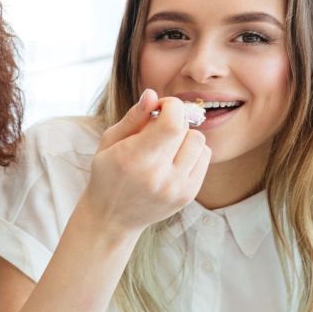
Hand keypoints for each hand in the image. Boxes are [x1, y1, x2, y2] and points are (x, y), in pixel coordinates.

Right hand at [81, 90, 210, 235]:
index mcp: (134, 158)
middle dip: (175, 120)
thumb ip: (133, 117)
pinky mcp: (188, 195)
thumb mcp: (110, 142)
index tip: (160, 108)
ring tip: (166, 147)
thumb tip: (153, 94)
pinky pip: (204, 158)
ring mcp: (176, 187)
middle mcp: (158, 175)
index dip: (171, 106)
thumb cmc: (108, 173)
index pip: (173, 122)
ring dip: (185, 138)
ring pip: (200, 142)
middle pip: (187, 129)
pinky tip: (173, 160)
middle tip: (159, 127)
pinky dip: (191, 153)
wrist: (111, 217)